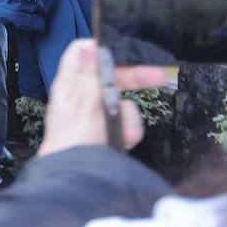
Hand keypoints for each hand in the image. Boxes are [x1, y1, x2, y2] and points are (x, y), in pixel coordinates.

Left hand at [38, 39, 165, 156]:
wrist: (79, 179)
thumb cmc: (74, 142)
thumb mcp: (86, 103)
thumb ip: (92, 76)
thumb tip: (90, 46)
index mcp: (69, 84)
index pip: (81, 53)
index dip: (100, 48)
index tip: (120, 49)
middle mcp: (81, 95)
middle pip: (109, 75)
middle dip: (133, 78)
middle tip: (157, 76)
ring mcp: (95, 113)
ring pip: (123, 101)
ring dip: (128, 117)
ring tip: (123, 133)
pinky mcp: (107, 130)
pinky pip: (126, 122)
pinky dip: (128, 130)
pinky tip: (124, 140)